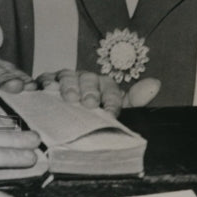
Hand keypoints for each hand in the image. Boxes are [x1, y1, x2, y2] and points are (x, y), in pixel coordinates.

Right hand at [36, 69, 160, 116]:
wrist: (70, 120)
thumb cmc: (96, 114)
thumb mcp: (117, 109)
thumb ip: (135, 100)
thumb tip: (155, 83)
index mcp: (104, 85)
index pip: (110, 88)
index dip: (111, 99)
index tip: (111, 113)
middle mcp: (85, 78)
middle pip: (87, 78)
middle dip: (89, 90)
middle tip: (89, 103)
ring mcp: (65, 79)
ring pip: (66, 76)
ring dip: (68, 86)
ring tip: (69, 98)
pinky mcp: (47, 83)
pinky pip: (44, 79)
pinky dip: (42, 83)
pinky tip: (41, 89)